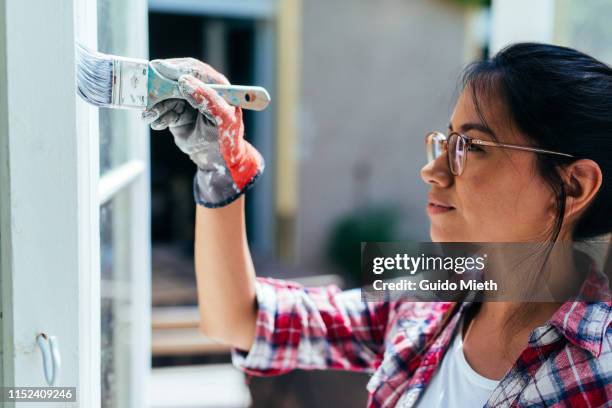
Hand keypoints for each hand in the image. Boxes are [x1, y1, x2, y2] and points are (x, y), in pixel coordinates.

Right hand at [142, 58, 263, 207]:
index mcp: (216, 86)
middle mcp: (201, 90)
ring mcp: (188, 101)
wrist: (217, 160)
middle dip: (160, 85)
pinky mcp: (177, 113)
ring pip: (166, 95)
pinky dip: (157, 116)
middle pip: (176, 78)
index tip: (160, 69)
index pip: (195, 70)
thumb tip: (184, 81)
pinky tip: (157, 123)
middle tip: (146, 88)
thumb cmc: (227, 139)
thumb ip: (207, 99)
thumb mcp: (223, 118)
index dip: (177, 68)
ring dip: (156, 104)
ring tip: (149, 114)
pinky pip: (162, 110)